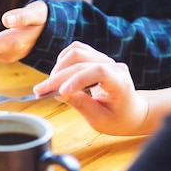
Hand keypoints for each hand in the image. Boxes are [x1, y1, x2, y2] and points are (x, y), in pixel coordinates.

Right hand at [33, 41, 149, 135]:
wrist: (131, 112)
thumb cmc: (118, 119)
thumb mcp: (99, 120)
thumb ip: (81, 104)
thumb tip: (58, 92)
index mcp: (121, 83)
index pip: (99, 72)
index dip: (78, 79)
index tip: (60, 93)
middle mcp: (115, 67)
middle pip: (82, 61)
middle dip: (58, 76)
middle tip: (40, 91)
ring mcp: (106, 60)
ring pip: (77, 52)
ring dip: (59, 66)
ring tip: (49, 84)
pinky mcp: (97, 58)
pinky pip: (77, 50)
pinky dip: (63, 60)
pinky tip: (57, 73)